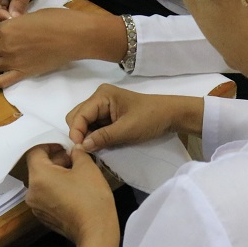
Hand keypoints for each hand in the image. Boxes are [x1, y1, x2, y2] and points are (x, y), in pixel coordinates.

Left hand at [0, 10, 126, 88]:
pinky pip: (0, 81)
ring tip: (7, 61)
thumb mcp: (34, 15)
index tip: (11, 32)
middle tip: (13, 46)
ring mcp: (12, 61)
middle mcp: (6, 44)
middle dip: (1, 46)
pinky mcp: (22, 73)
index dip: (2, 30)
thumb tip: (19, 27)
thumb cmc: (57, 20)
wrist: (73, 37)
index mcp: (8, 27)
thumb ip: (20, 23)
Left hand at [25, 145, 119, 246]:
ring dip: (56, 174)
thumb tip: (73, 150)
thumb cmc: (90, 197)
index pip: (35, 151)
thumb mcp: (86, 167)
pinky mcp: (44, 217)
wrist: (96, 232)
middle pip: (38, 167)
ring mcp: (36, 207)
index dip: (50, 144)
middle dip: (56, 159)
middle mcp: (31, 192)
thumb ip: (77, 152)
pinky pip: (46, 195)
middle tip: (75, 158)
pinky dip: (55, 188)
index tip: (65, 145)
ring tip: (76, 173)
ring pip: (42, 182)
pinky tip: (73, 189)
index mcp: (38, 176)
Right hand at [66, 84, 203, 151]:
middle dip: (79, 134)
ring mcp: (103, 107)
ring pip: (84, 123)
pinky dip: (94, 136)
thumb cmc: (150, 118)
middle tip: (88, 150)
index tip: (80, 150)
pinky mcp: (108, 115)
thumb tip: (81, 146)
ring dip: (87, 136)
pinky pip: (94, 126)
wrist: (171, 115)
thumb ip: (103, 137)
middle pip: (77, 117)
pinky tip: (100, 145)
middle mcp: (99, 98)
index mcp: (102, 95)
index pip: (79, 115)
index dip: (76, 132)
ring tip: (95, 149)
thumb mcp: (127, 130)